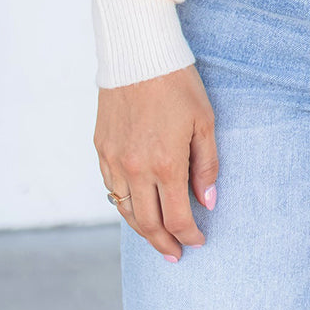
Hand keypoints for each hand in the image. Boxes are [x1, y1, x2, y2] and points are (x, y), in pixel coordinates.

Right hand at [94, 62, 218, 260]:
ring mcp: (114, 160)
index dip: (189, 235)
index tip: (198, 242)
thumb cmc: (177, 83)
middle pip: (148, 223)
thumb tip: (208, 202)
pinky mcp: (101, 148)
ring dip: (142, 230)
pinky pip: (111, 188)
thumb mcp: (203, 121)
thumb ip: (206, 166)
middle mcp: (135, 168)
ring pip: (126, 210)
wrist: (138, 53)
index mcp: (165, 164)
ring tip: (157, 238)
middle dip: (164, 244)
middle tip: (176, 255)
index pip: (177, 217)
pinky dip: (124, 204)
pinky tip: (136, 207)